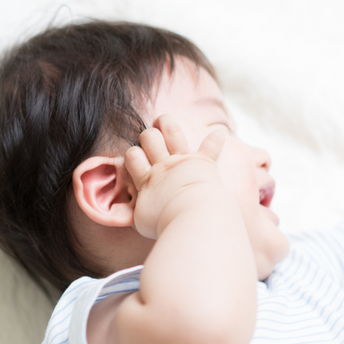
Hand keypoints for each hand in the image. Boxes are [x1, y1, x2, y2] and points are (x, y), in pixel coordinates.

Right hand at [122, 115, 226, 238]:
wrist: (190, 217)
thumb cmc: (165, 223)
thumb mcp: (142, 220)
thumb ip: (135, 212)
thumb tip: (125, 215)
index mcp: (147, 179)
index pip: (132, 156)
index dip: (133, 154)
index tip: (137, 159)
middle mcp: (163, 166)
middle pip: (149, 138)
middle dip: (148, 134)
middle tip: (150, 136)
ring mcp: (183, 161)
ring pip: (172, 131)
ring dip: (167, 123)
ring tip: (163, 120)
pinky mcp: (203, 162)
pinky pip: (211, 146)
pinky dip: (215, 140)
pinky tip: (218, 134)